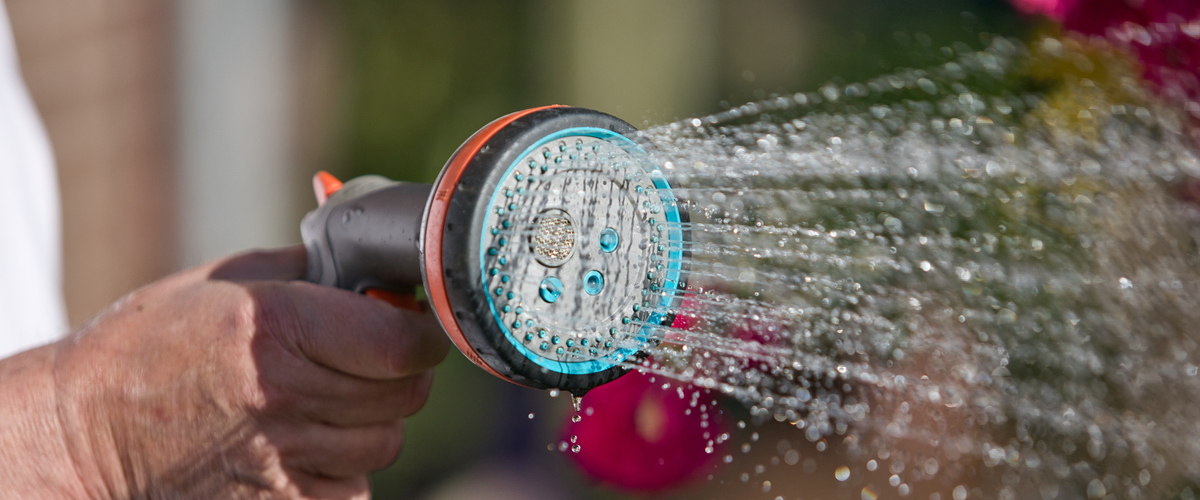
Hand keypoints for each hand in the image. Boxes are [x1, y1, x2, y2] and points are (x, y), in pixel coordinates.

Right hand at [0, 246, 448, 498]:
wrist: (84, 434)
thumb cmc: (152, 346)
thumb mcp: (228, 281)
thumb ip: (316, 270)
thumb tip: (383, 266)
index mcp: (278, 327)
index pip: (406, 341)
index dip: (421, 331)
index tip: (414, 325)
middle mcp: (286, 397)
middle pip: (405, 393)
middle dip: (398, 372)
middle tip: (368, 358)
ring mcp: (283, 461)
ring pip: (385, 441)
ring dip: (371, 420)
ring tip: (323, 400)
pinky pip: (354, 485)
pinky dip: (343, 465)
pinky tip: (302, 441)